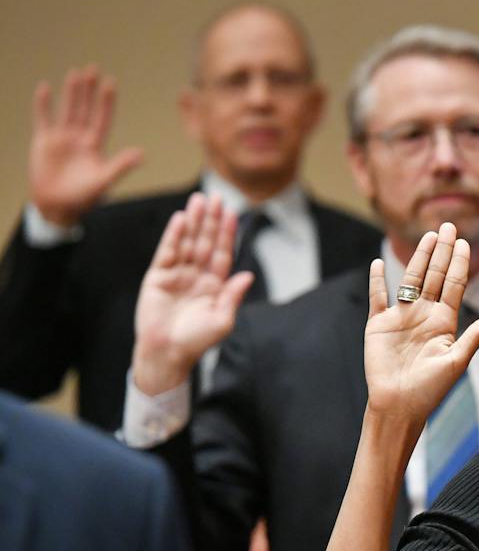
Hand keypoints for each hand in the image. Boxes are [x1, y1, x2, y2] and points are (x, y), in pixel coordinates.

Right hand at [29, 66, 143, 226]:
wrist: (58, 205)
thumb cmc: (84, 196)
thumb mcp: (104, 180)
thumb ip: (121, 166)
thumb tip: (142, 154)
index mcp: (95, 146)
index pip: (103, 118)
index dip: (106, 102)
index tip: (111, 83)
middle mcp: (80, 138)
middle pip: (85, 108)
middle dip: (89, 90)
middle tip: (93, 68)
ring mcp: (62, 138)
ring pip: (67, 109)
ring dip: (71, 92)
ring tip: (75, 73)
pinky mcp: (44, 141)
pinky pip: (43, 118)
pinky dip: (43, 104)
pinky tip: (45, 88)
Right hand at [132, 193, 249, 394]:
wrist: (167, 353)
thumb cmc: (196, 341)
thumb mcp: (222, 320)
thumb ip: (233, 296)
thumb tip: (248, 275)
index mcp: (215, 285)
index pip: (222, 253)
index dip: (227, 234)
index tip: (232, 213)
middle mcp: (197, 275)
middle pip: (205, 242)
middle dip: (211, 220)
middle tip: (215, 197)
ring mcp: (177, 274)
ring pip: (187, 242)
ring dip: (193, 221)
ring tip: (198, 200)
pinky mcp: (158, 276)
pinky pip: (168, 252)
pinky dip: (174, 236)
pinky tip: (181, 219)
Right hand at [364, 222, 478, 422]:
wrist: (399, 405)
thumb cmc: (430, 389)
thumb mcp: (456, 361)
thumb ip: (475, 337)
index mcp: (444, 322)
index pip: (453, 285)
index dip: (458, 263)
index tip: (463, 242)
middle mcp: (424, 315)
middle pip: (434, 276)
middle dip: (441, 251)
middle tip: (447, 226)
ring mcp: (401, 317)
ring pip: (410, 280)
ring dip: (418, 258)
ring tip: (426, 237)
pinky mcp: (378, 325)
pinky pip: (377, 298)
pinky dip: (377, 281)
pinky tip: (379, 264)